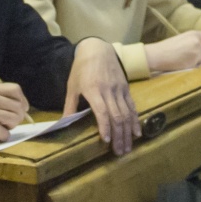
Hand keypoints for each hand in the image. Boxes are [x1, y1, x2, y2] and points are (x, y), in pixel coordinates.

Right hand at [0, 77, 29, 145]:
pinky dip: (2, 135)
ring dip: (11, 126)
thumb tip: (24, 106)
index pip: (15, 89)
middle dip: (18, 116)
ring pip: (15, 119)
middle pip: (18, 106)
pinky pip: (6, 133)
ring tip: (1, 126)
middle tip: (9, 121)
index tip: (23, 108)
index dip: (23, 100)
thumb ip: (3, 98)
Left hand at [64, 38, 139, 155]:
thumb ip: (70, 106)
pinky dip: (134, 120)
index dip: (105, 127)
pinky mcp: (126, 88)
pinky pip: (132, 106)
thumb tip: (64, 123)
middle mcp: (108, 91)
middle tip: (119, 152)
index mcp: (93, 90)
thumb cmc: (81, 69)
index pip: (102, 112)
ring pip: (126, 113)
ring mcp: (119, 89)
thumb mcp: (72, 86)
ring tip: (127, 147)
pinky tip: (136, 132)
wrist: (98, 49)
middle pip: (117, 116)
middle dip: (119, 136)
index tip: (106, 141)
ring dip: (128, 132)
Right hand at [143, 31, 200, 73]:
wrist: (157, 55)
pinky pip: (198, 66)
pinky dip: (192, 67)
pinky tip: (182, 64)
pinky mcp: (195, 60)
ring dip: (196, 62)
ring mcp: (197, 50)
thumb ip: (193, 42)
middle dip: (200, 56)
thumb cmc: (166, 49)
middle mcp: (197, 40)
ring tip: (183, 60)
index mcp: (193, 33)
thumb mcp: (181, 39)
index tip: (200, 48)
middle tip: (187, 57)